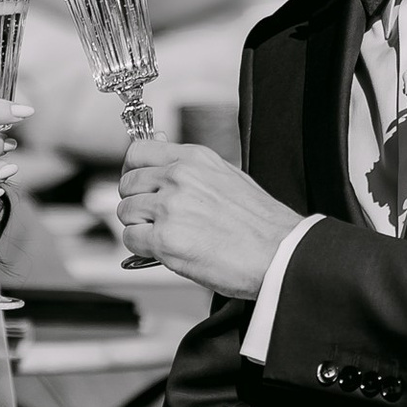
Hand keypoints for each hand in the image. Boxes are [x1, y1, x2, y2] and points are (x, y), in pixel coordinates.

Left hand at [117, 137, 301, 297]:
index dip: (133, 172)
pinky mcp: (165, 239)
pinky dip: (143, 249)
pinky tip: (166, 251)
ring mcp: (170, 207)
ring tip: (167, 237)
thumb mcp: (228, 178)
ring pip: (126, 212)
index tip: (138, 185)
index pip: (138, 153)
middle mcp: (179, 177)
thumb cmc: (261, 224)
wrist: (280, 253)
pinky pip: (131, 239)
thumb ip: (190, 170)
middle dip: (136, 204)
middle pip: (127, 184)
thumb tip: (161, 165)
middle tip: (154, 220)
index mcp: (195, 159)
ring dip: (140, 228)